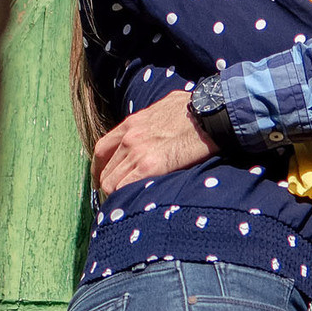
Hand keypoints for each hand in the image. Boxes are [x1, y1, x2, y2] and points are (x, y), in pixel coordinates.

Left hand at [93, 89, 215, 194]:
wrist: (211, 113)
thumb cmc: (195, 108)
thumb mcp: (165, 105)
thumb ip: (153, 118)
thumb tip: (158, 122)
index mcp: (131, 123)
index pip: (102, 150)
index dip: (100, 168)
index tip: (104, 178)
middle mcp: (129, 138)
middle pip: (105, 171)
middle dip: (110, 186)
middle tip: (120, 197)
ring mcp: (137, 152)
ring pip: (112, 184)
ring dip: (118, 195)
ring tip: (129, 205)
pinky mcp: (151, 166)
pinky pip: (126, 188)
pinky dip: (127, 198)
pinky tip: (136, 205)